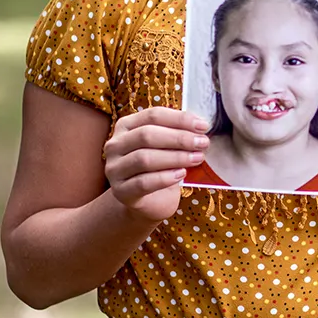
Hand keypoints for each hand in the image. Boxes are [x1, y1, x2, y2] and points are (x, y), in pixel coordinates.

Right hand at [103, 107, 208, 222]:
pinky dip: (165, 178)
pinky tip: (181, 175)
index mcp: (126, 126)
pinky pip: (143, 183)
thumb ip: (177, 134)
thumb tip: (200, 127)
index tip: (203, 126)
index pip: (153, 116)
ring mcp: (114, 169)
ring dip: (175, 157)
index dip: (179, 119)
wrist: (149, 201)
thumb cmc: (160, 168)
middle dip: (179, 138)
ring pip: (144, 159)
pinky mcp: (120, 192)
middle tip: (202, 143)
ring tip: (197, 159)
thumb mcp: (166, 147)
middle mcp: (115, 145)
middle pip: (147, 135)